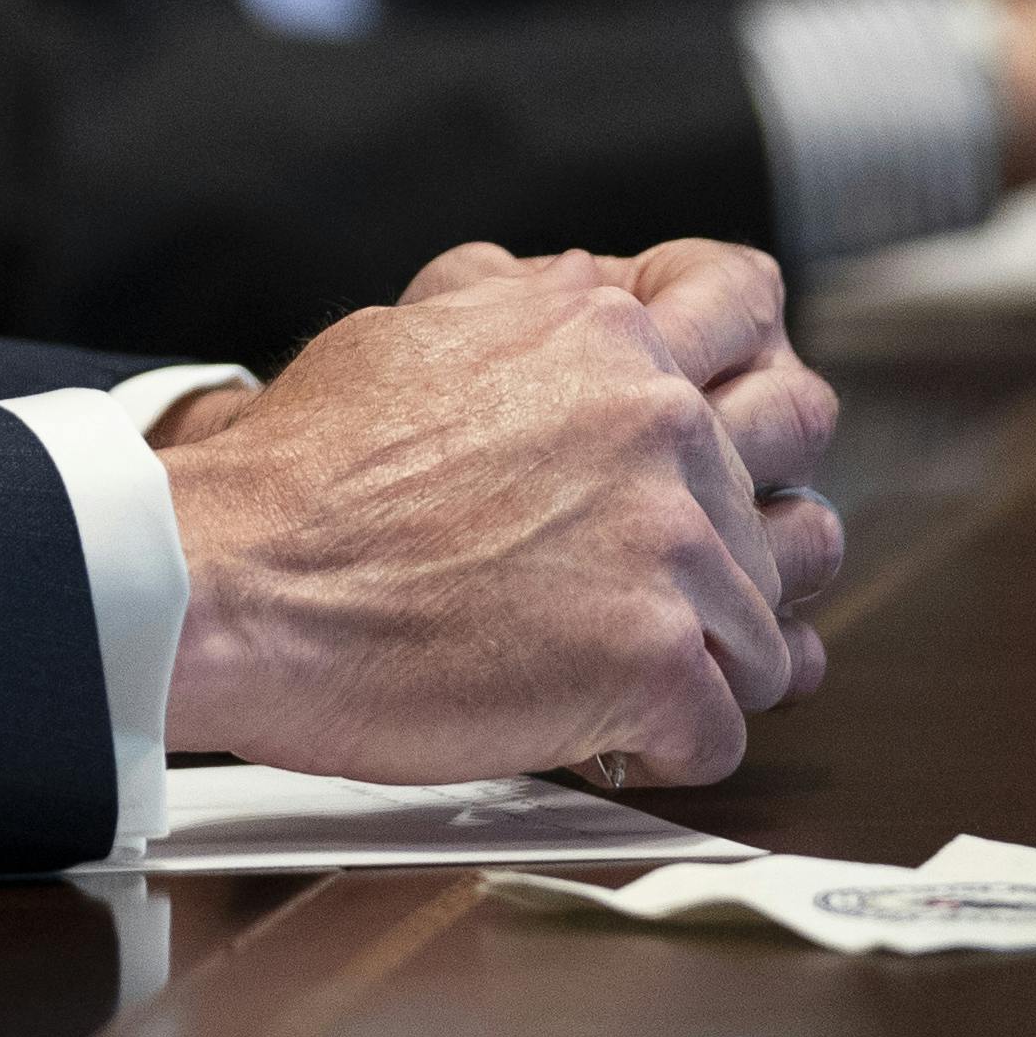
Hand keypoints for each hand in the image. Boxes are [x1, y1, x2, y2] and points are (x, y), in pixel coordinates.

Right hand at [159, 243, 838, 789]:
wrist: (232, 582)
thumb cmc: (296, 476)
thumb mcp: (409, 330)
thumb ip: (520, 309)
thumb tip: (577, 292)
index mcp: (599, 333)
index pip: (745, 300)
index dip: (744, 351)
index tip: (723, 400)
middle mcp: (658, 421)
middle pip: (802, 438)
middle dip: (762, 488)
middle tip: (697, 543)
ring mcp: (671, 544)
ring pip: (778, 601)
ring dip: (725, 634)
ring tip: (651, 654)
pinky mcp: (656, 663)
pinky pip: (724, 727)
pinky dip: (663, 744)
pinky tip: (601, 734)